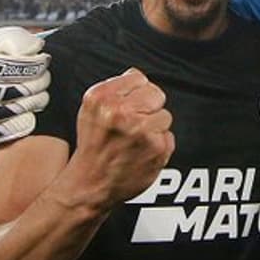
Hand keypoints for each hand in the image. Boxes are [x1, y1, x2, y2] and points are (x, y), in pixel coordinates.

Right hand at [0, 27, 51, 144]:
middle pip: (12, 91)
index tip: (44, 60)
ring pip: (8, 112)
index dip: (32, 65)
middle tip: (45, 78)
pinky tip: (30, 115)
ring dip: (33, 103)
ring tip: (41, 95)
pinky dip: (19, 125)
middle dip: (37, 83)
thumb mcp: (2, 37)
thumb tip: (35, 48)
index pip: (7, 68)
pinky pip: (0, 133)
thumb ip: (19, 39)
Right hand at [66, 69, 174, 210]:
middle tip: (133, 124)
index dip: (136, 93)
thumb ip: (114, 88)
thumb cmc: (93, 147)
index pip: (138, 78)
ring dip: (154, 128)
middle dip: (148, 107)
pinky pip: (169, 136)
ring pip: (165, 116)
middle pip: (156, 94)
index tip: (129, 105)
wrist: (91, 184)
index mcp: (102, 98)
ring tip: (135, 140)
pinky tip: (141, 151)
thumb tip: (137, 75)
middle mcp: (121, 112)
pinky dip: (159, 145)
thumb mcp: (90, 110)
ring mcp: (141, 131)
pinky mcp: (157, 148)